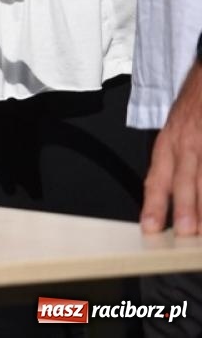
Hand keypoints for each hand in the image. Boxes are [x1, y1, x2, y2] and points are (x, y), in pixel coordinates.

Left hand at [143, 63, 201, 234]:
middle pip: (185, 178)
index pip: (157, 177)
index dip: (154, 203)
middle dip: (187, 207)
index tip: (150, 227)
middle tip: (187, 232)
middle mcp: (187, 144)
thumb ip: (171, 164)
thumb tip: (166, 199)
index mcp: (168, 144)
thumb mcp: (173, 132)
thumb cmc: (192, 111)